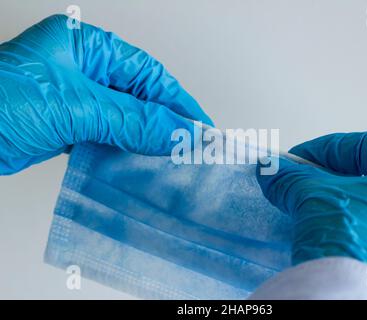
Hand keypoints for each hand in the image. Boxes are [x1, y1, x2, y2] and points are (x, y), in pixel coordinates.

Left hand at [0, 14, 212, 174]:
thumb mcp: (76, 106)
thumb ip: (132, 120)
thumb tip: (178, 131)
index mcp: (89, 47)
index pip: (148, 74)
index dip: (177, 101)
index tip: (199, 126)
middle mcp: (84, 69)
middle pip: (138, 97)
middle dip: (164, 123)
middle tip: (188, 147)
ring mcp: (75, 98)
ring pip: (124, 119)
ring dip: (144, 140)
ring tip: (168, 160)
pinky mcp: (67, 125)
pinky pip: (106, 137)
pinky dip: (121, 151)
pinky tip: (135, 165)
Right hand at [257, 131, 366, 298]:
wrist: (359, 302)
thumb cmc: (355, 241)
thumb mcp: (316, 198)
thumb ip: (293, 178)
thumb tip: (271, 170)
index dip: (324, 149)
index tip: (297, 160)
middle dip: (334, 181)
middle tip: (303, 186)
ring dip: (346, 209)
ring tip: (314, 215)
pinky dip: (360, 235)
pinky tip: (335, 241)